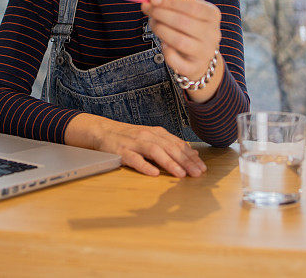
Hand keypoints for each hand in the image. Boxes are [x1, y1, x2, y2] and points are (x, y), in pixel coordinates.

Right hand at [64, 113, 206, 176]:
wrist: (102, 131)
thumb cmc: (129, 137)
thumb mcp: (151, 138)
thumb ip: (170, 145)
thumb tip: (193, 153)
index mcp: (156, 133)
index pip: (178, 144)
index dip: (191, 156)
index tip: (202, 168)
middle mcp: (148, 136)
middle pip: (170, 148)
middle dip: (186, 161)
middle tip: (198, 174)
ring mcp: (134, 143)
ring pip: (155, 152)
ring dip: (170, 163)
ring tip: (181, 174)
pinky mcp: (121, 151)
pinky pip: (134, 159)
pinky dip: (144, 166)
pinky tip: (154, 174)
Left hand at [141, 0, 223, 101]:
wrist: (200, 57)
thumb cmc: (189, 29)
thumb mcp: (186, 13)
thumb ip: (170, 6)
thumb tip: (149, 2)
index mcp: (212, 15)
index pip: (192, 6)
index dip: (171, 1)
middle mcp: (212, 34)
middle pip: (184, 23)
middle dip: (162, 14)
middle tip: (149, 10)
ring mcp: (205, 52)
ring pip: (179, 41)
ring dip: (161, 30)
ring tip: (153, 24)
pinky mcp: (195, 68)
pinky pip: (178, 63)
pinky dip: (167, 53)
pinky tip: (163, 44)